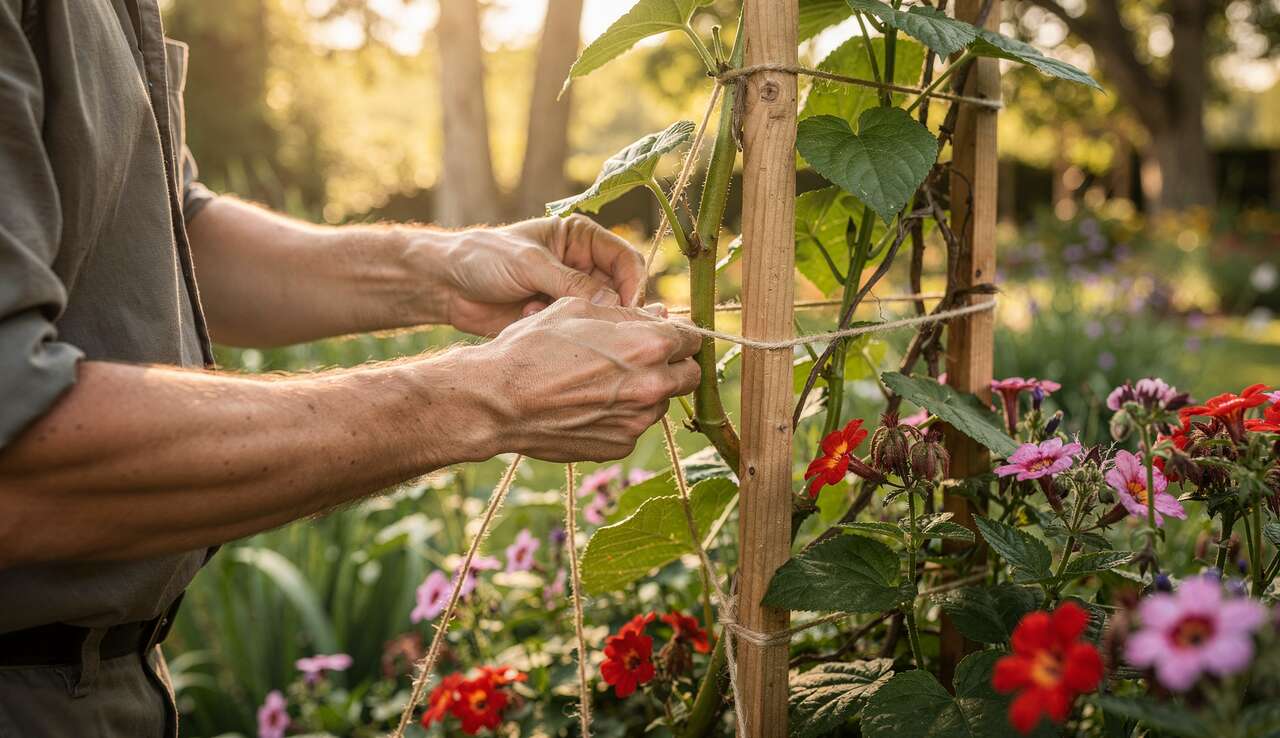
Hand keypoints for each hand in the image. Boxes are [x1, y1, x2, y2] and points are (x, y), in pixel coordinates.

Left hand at [436, 215, 646, 335]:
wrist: (446, 284)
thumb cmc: (485, 258)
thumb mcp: (530, 265)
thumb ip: (572, 283)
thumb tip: (614, 306)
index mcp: (581, 238)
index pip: (626, 260)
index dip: (632, 285)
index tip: (628, 311)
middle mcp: (582, 265)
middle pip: (620, 292)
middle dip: (609, 310)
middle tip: (597, 326)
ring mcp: (569, 293)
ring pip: (599, 315)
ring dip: (579, 319)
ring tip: (545, 312)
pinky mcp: (556, 317)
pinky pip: (576, 329)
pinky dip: (560, 328)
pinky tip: (529, 317)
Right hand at [471, 298, 700, 461]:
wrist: (497, 400)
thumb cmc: (532, 347)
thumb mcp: (578, 310)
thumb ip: (628, 314)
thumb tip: (659, 314)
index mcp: (649, 345)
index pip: (693, 338)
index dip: (680, 334)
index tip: (667, 335)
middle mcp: (651, 386)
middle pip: (691, 375)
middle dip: (675, 364)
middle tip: (646, 358)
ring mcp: (636, 421)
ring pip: (662, 403)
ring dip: (647, 391)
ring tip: (605, 381)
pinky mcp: (619, 446)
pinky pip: (634, 426)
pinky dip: (621, 415)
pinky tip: (589, 404)